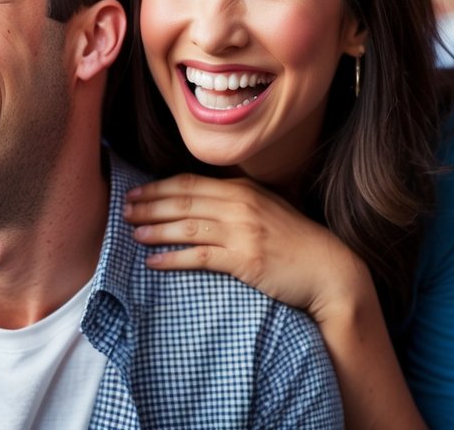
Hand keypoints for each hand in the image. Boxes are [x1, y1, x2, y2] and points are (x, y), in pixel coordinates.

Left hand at [124, 173, 368, 321]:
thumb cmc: (295, 242)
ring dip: (156, 230)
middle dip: (150, 204)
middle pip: (183, 201)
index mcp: (243, 189)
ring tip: (133, 233)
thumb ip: (235, 201)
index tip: (135, 192)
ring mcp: (242, 232)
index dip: (158, 187)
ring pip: (187, 227)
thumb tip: (198, 201)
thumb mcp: (266, 209)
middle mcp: (240, 205)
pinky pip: (199, 257)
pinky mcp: (244, 260)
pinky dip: (172, 258)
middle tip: (124, 209)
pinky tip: (153, 262)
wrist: (329, 270)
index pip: (190, 182)